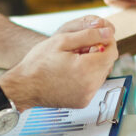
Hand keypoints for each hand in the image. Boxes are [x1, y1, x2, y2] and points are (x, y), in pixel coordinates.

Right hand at [0, 21, 118, 110]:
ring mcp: (87, 96)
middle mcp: (90, 86)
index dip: (106, 41)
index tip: (95, 37)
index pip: (112, 51)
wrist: (24, 87)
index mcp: (86, 69)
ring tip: (74, 60)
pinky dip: (87, 76)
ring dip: (94, 64)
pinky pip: (93, 85)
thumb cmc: (38, 63)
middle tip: (80, 48)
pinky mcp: (82, 102)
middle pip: (108, 63)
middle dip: (99, 53)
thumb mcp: (61, 41)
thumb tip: (108, 33)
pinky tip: (72, 72)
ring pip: (102, 74)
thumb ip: (88, 35)